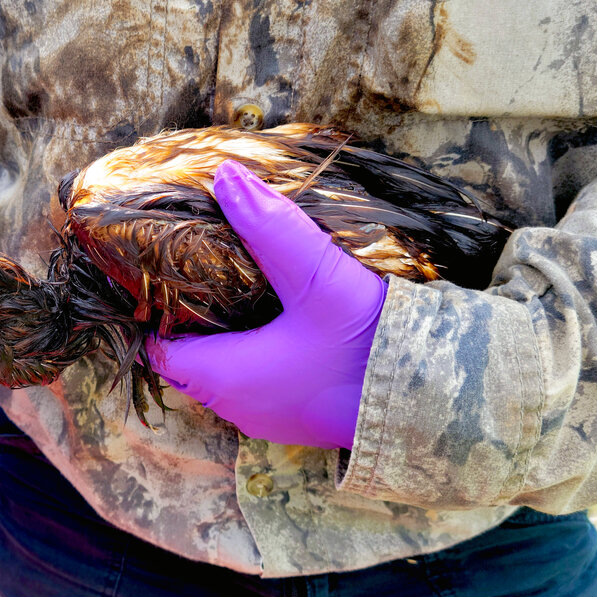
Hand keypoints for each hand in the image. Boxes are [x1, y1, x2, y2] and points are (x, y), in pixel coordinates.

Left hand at [145, 160, 386, 449]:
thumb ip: (271, 227)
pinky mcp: (300, 417)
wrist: (445, 401)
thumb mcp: (319, 278)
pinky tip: (272, 317)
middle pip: (187, 360)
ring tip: (228, 283)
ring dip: (220, 334)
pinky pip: (256, 382)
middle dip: (184, 318)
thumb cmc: (372, 347)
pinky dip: (250, 351)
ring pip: (222, 373)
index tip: (155, 271)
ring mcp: (270, 418)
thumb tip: (225, 177)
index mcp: (226, 378)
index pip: (157, 349)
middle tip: (191, 267)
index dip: (151, 310)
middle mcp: (238, 407)